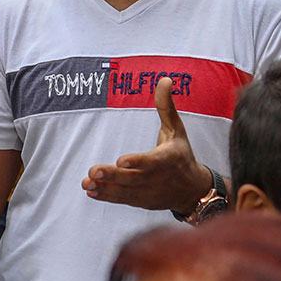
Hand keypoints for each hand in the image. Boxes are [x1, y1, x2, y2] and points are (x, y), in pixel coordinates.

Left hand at [83, 77, 210, 213]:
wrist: (193, 190)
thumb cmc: (181, 155)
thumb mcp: (177, 130)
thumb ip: (166, 107)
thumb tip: (164, 79)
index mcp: (168, 159)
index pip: (152, 161)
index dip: (138, 161)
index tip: (122, 161)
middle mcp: (158, 178)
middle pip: (134, 178)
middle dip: (113, 176)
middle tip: (93, 170)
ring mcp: (149, 192)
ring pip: (126, 192)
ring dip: (105, 188)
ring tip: (87, 182)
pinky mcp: (141, 201)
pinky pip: (123, 200)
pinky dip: (107, 196)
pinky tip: (91, 190)